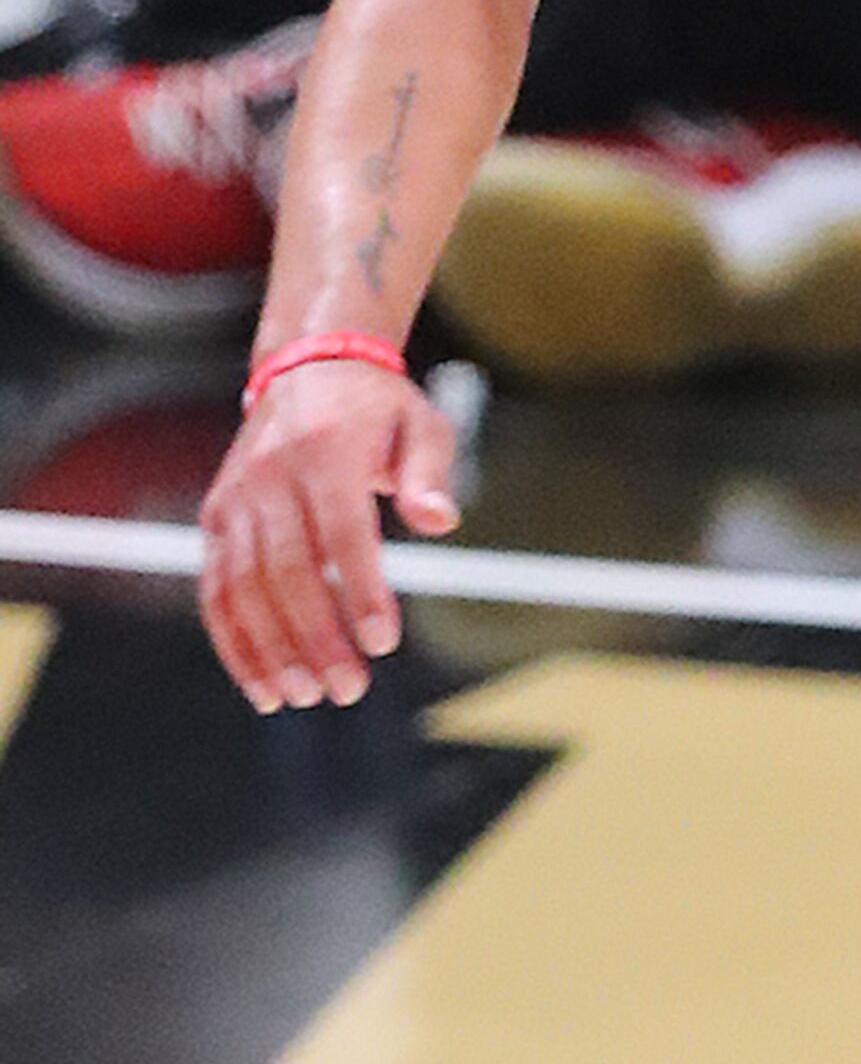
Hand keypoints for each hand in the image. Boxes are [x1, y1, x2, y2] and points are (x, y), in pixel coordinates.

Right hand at [197, 361, 460, 713]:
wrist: (310, 367)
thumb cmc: (379, 408)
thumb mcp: (422, 425)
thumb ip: (429, 474)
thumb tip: (441, 521)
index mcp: (325, 452)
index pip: (340, 534)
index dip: (361, 591)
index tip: (384, 643)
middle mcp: (269, 476)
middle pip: (286, 571)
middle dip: (315, 637)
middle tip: (348, 689)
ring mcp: (235, 499)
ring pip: (242, 588)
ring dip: (270, 649)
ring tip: (306, 696)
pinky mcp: (215, 518)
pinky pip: (216, 589)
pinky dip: (234, 641)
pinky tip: (262, 684)